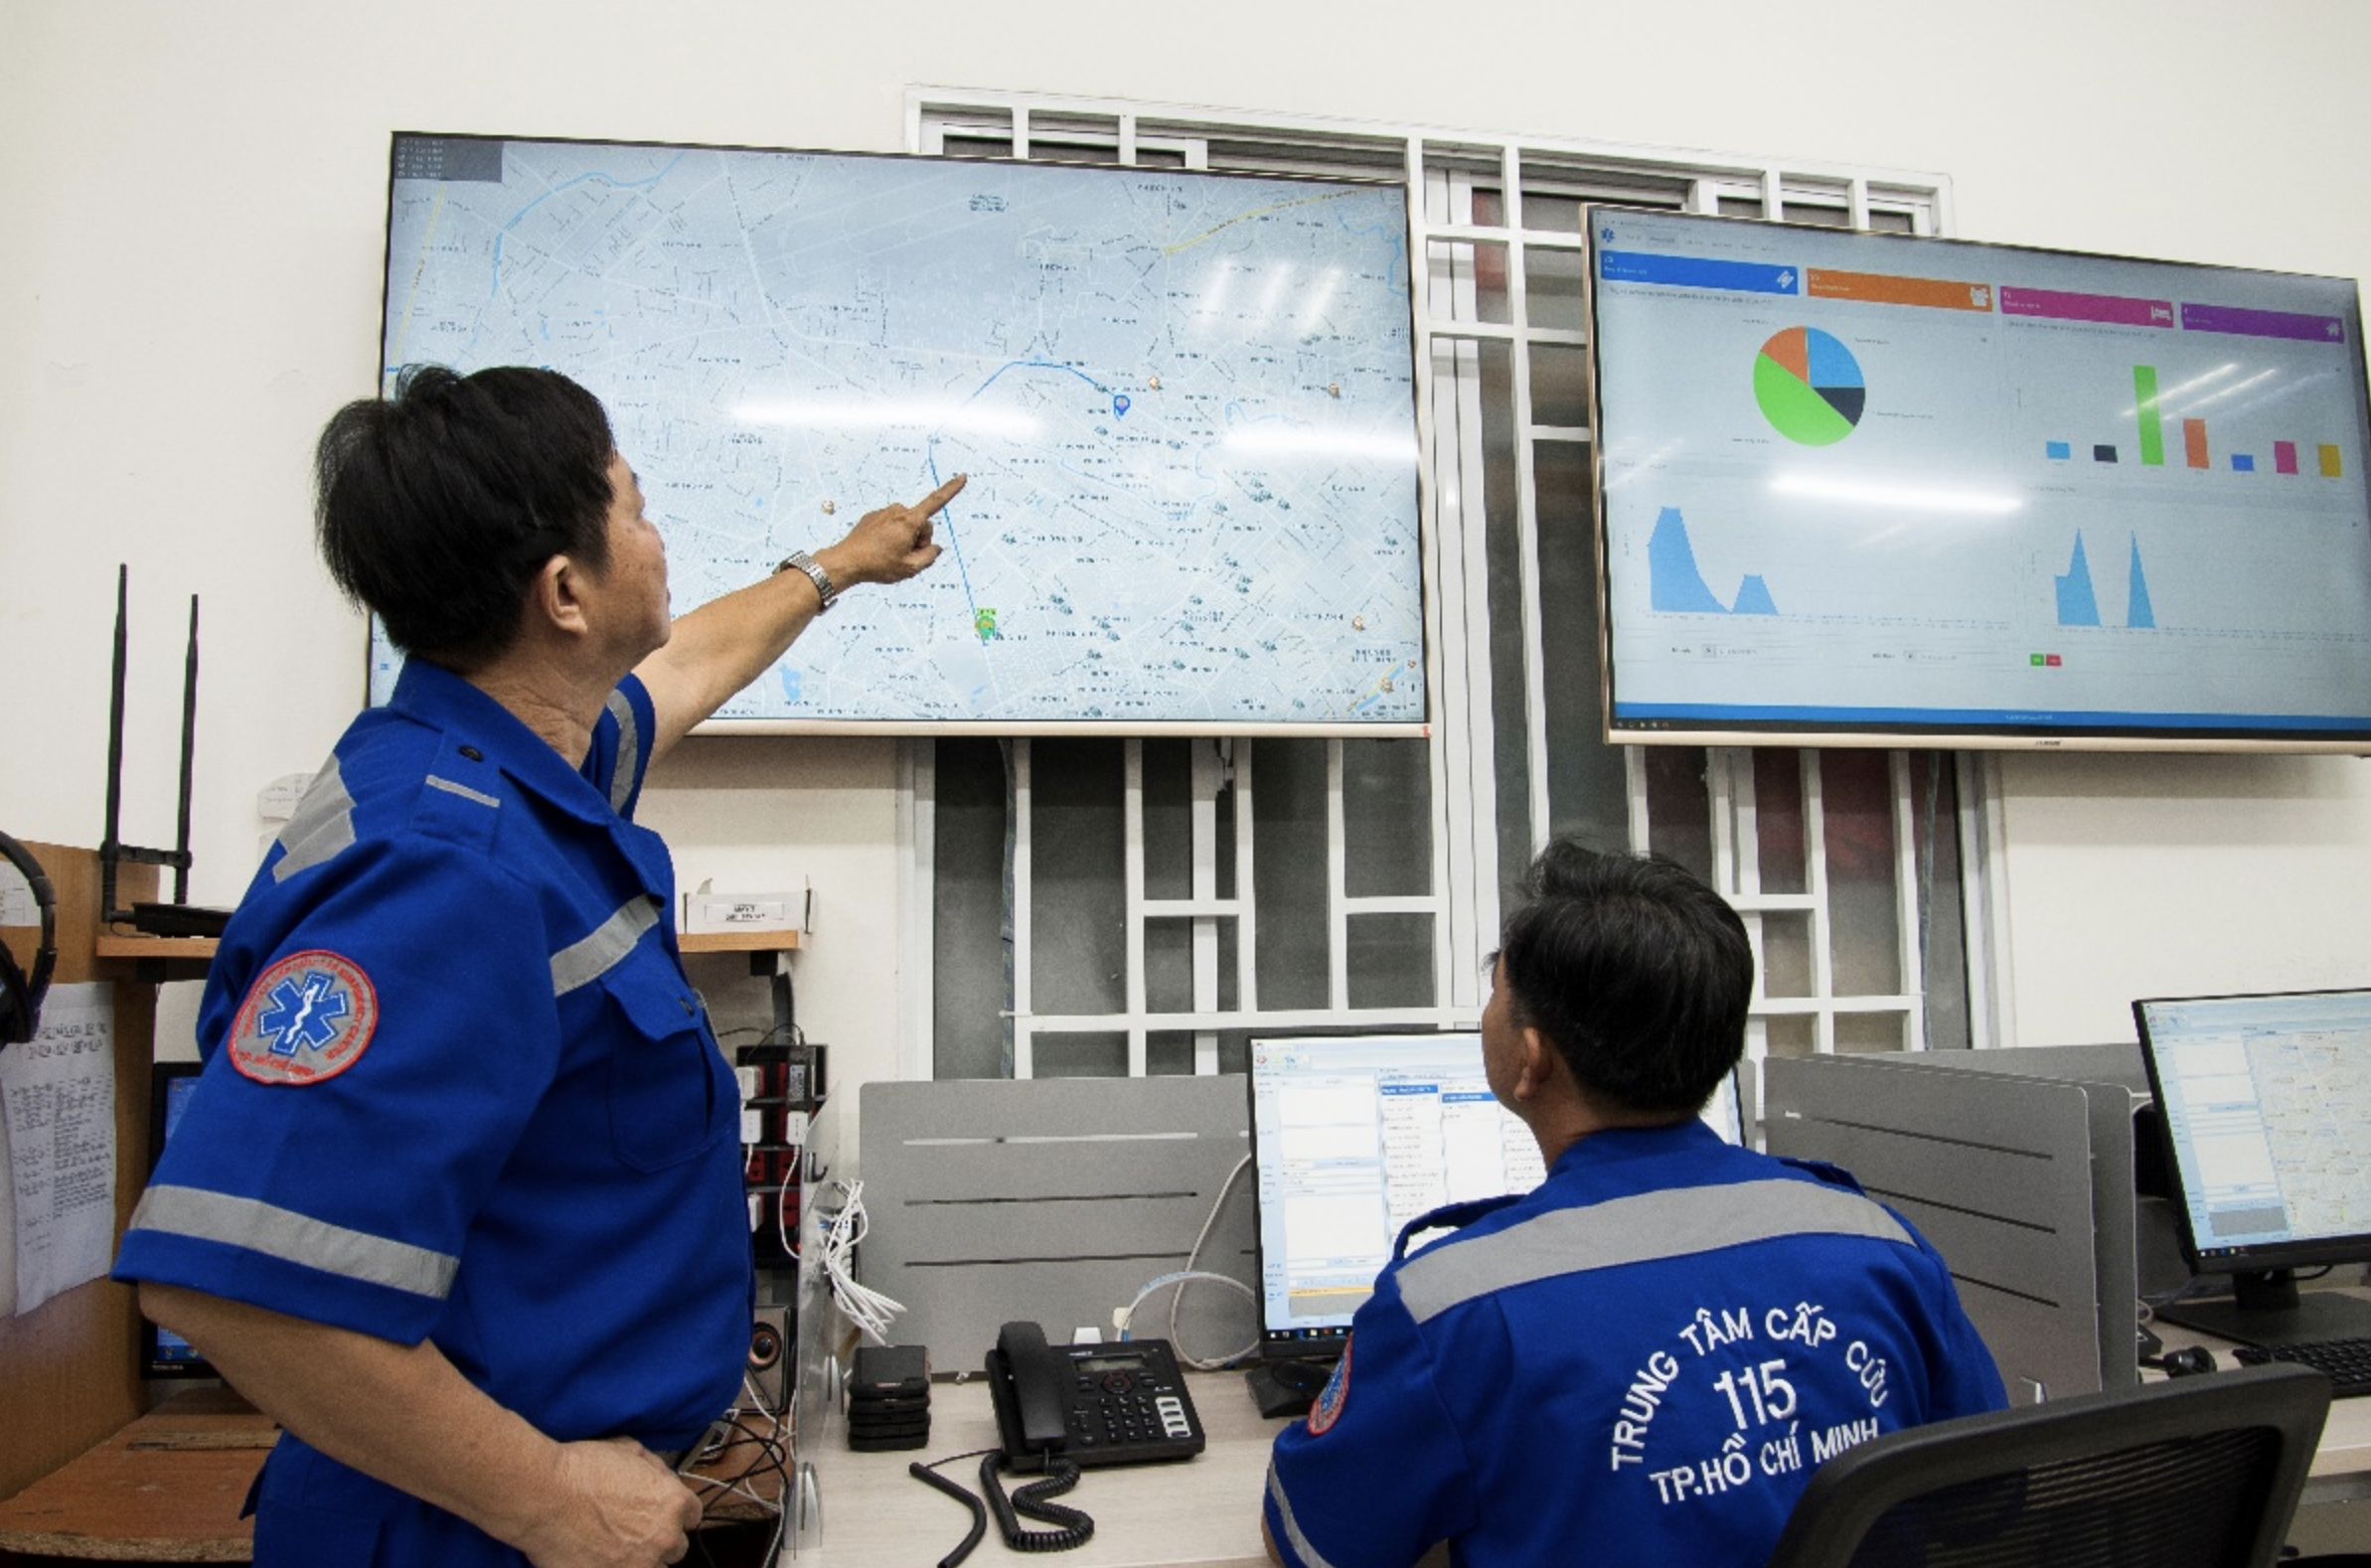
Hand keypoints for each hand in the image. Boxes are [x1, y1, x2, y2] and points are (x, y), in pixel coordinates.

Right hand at [514, 1436, 701, 1567]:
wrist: (543, 1495)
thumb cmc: (581, 1469)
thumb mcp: (629, 1449)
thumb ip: (655, 1469)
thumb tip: (661, 1478)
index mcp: (673, 1504)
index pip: (693, 1517)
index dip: (674, 1514)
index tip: (660, 1516)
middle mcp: (663, 1538)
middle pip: (675, 1548)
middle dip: (658, 1539)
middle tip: (632, 1531)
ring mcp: (638, 1565)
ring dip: (639, 1560)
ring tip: (614, 1548)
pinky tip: (597, 1557)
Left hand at [816, 474, 963, 589]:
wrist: (846, 562)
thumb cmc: (878, 566)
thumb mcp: (910, 569)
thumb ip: (929, 557)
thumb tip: (935, 547)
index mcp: (909, 521)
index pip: (936, 502)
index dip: (952, 489)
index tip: (963, 476)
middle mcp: (897, 511)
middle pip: (921, 524)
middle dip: (919, 540)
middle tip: (906, 558)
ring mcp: (884, 512)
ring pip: (906, 525)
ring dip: (904, 539)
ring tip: (890, 555)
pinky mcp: (873, 517)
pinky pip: (891, 525)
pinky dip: (890, 536)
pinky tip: (879, 549)